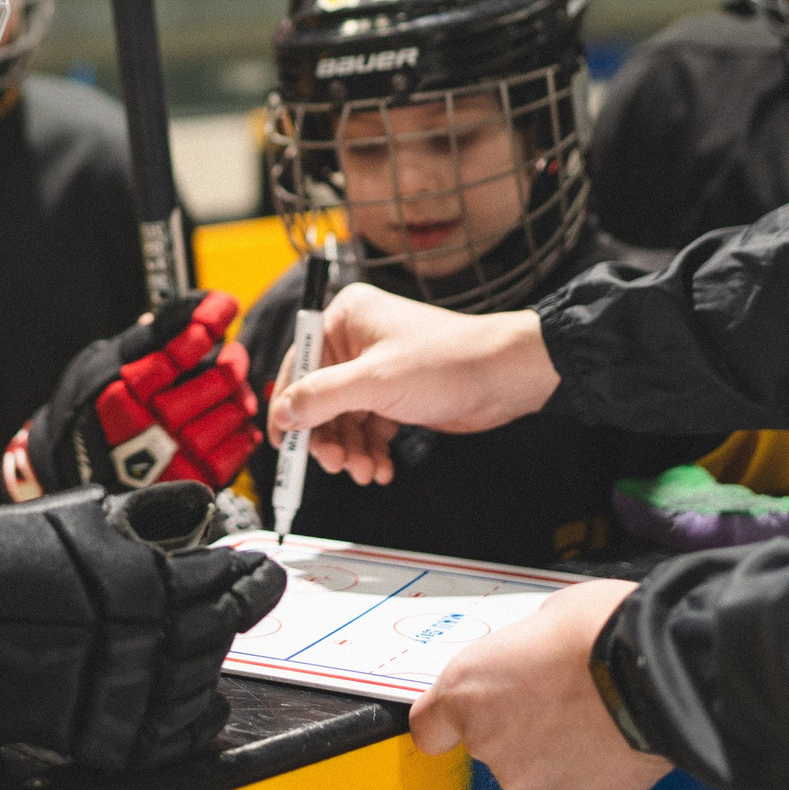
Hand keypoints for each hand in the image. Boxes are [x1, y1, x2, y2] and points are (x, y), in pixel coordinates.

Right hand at [0, 484, 285, 769]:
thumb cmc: (7, 558)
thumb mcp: (82, 516)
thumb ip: (149, 514)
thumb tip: (200, 506)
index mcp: (146, 581)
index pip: (225, 581)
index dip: (250, 575)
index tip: (261, 568)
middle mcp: (146, 640)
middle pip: (218, 632)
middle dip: (239, 611)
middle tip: (251, 596)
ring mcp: (127, 693)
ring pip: (200, 683)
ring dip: (216, 661)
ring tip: (218, 641)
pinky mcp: (104, 736)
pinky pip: (168, 738)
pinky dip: (195, 725)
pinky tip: (208, 709)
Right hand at [3, 291, 256, 498]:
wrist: (73, 467)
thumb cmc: (88, 410)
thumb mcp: (100, 364)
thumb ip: (141, 341)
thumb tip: (181, 315)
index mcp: (125, 390)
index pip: (180, 348)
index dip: (209, 321)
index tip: (224, 306)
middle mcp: (147, 423)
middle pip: (214, 381)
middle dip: (232, 362)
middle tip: (234, 354)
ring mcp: (168, 454)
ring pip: (228, 415)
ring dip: (239, 397)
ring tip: (235, 389)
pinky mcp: (185, 479)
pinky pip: (231, 454)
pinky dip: (243, 435)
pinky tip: (237, 422)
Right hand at [268, 286, 559, 485]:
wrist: (506, 375)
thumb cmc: (447, 360)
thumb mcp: (374, 381)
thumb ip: (321, 397)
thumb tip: (282, 414)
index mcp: (344, 318)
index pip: (299, 365)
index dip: (289, 407)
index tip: (284, 442)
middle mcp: (356, 341)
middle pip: (320, 398)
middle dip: (327, 436)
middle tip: (336, 464)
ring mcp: (377, 369)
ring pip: (344, 418)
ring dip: (350, 449)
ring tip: (365, 470)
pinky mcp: (395, 394)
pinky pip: (368, 427)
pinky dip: (370, 450)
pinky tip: (379, 467)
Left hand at [410, 577, 670, 789]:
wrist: (658, 671)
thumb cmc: (600, 630)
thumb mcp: (539, 620)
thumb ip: (517, 658)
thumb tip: (529, 665)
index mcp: (467, 693)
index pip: (430, 728)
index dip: (452, 720)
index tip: (471, 714)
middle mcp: (490, 747)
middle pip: (494, 747)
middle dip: (522, 726)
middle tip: (562, 696)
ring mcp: (534, 783)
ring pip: (537, 772)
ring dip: (558, 753)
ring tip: (596, 718)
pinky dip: (594, 774)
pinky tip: (615, 742)